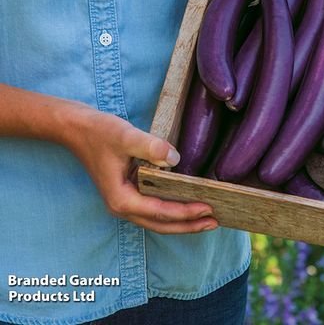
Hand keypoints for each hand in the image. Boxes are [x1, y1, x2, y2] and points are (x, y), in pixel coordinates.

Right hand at [60, 102, 217, 233]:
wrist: (78, 129)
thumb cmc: (100, 132)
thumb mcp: (126, 136)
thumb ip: (150, 147)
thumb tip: (174, 159)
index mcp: (121, 199)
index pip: (160, 212)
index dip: (185, 212)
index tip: (208, 208)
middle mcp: (123, 206)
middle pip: (161, 224)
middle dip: (188, 225)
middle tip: (216, 221)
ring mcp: (125, 201)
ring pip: (158, 220)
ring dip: (182, 221)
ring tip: (207, 218)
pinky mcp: (129, 193)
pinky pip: (154, 209)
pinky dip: (172, 210)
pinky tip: (187, 202)